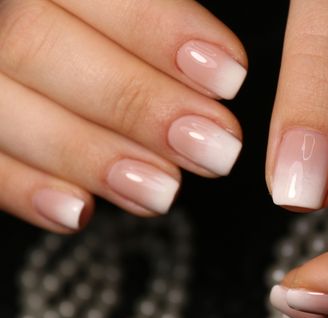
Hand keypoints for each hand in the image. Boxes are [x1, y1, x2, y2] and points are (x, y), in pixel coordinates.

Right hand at [0, 0, 246, 232]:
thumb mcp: (117, 11)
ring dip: (92, 157)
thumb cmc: (95, 30)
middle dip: (138, 103)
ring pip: (4, 107)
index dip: (159, 32)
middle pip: (38, 43)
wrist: (18, 35)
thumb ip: (152, 20)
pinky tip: (78, 211)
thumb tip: (219, 63)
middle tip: (213, 147)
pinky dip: (26, 189)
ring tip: (163, 189)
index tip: (228, 76)